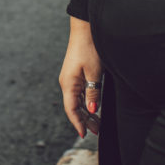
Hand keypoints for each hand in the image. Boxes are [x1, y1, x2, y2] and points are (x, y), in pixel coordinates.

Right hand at [57, 18, 102, 137]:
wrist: (85, 30)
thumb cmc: (89, 49)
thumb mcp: (94, 73)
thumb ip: (92, 93)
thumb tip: (90, 111)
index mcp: (68, 83)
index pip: (71, 109)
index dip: (78, 123)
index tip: (84, 135)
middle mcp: (67, 82)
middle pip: (74, 107)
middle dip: (84, 120)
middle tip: (97, 131)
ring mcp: (70, 78)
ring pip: (77, 101)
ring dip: (86, 112)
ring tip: (97, 123)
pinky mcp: (75, 74)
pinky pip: (79, 93)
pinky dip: (86, 103)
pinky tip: (93, 107)